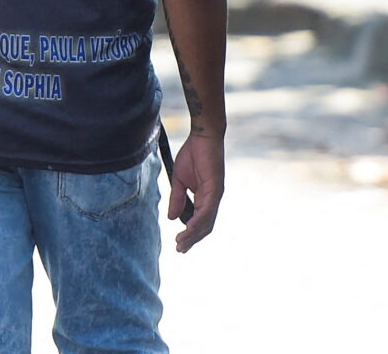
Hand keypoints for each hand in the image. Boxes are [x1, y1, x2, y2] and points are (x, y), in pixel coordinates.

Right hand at [168, 132, 223, 252]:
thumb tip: (171, 217)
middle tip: (180, 250)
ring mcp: (216, 195)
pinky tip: (188, 228)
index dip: (190, 234)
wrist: (203, 137)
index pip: (200, 222)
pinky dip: (198, 221)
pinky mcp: (215, 189)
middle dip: (192, 239)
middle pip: (205, 226)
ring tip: (181, 243)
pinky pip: (207, 210)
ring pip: (207, 222)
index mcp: (205, 198)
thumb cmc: (193, 155)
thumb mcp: (179, 180)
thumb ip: (177, 198)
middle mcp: (213, 200)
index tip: (179, 244)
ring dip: (194, 234)